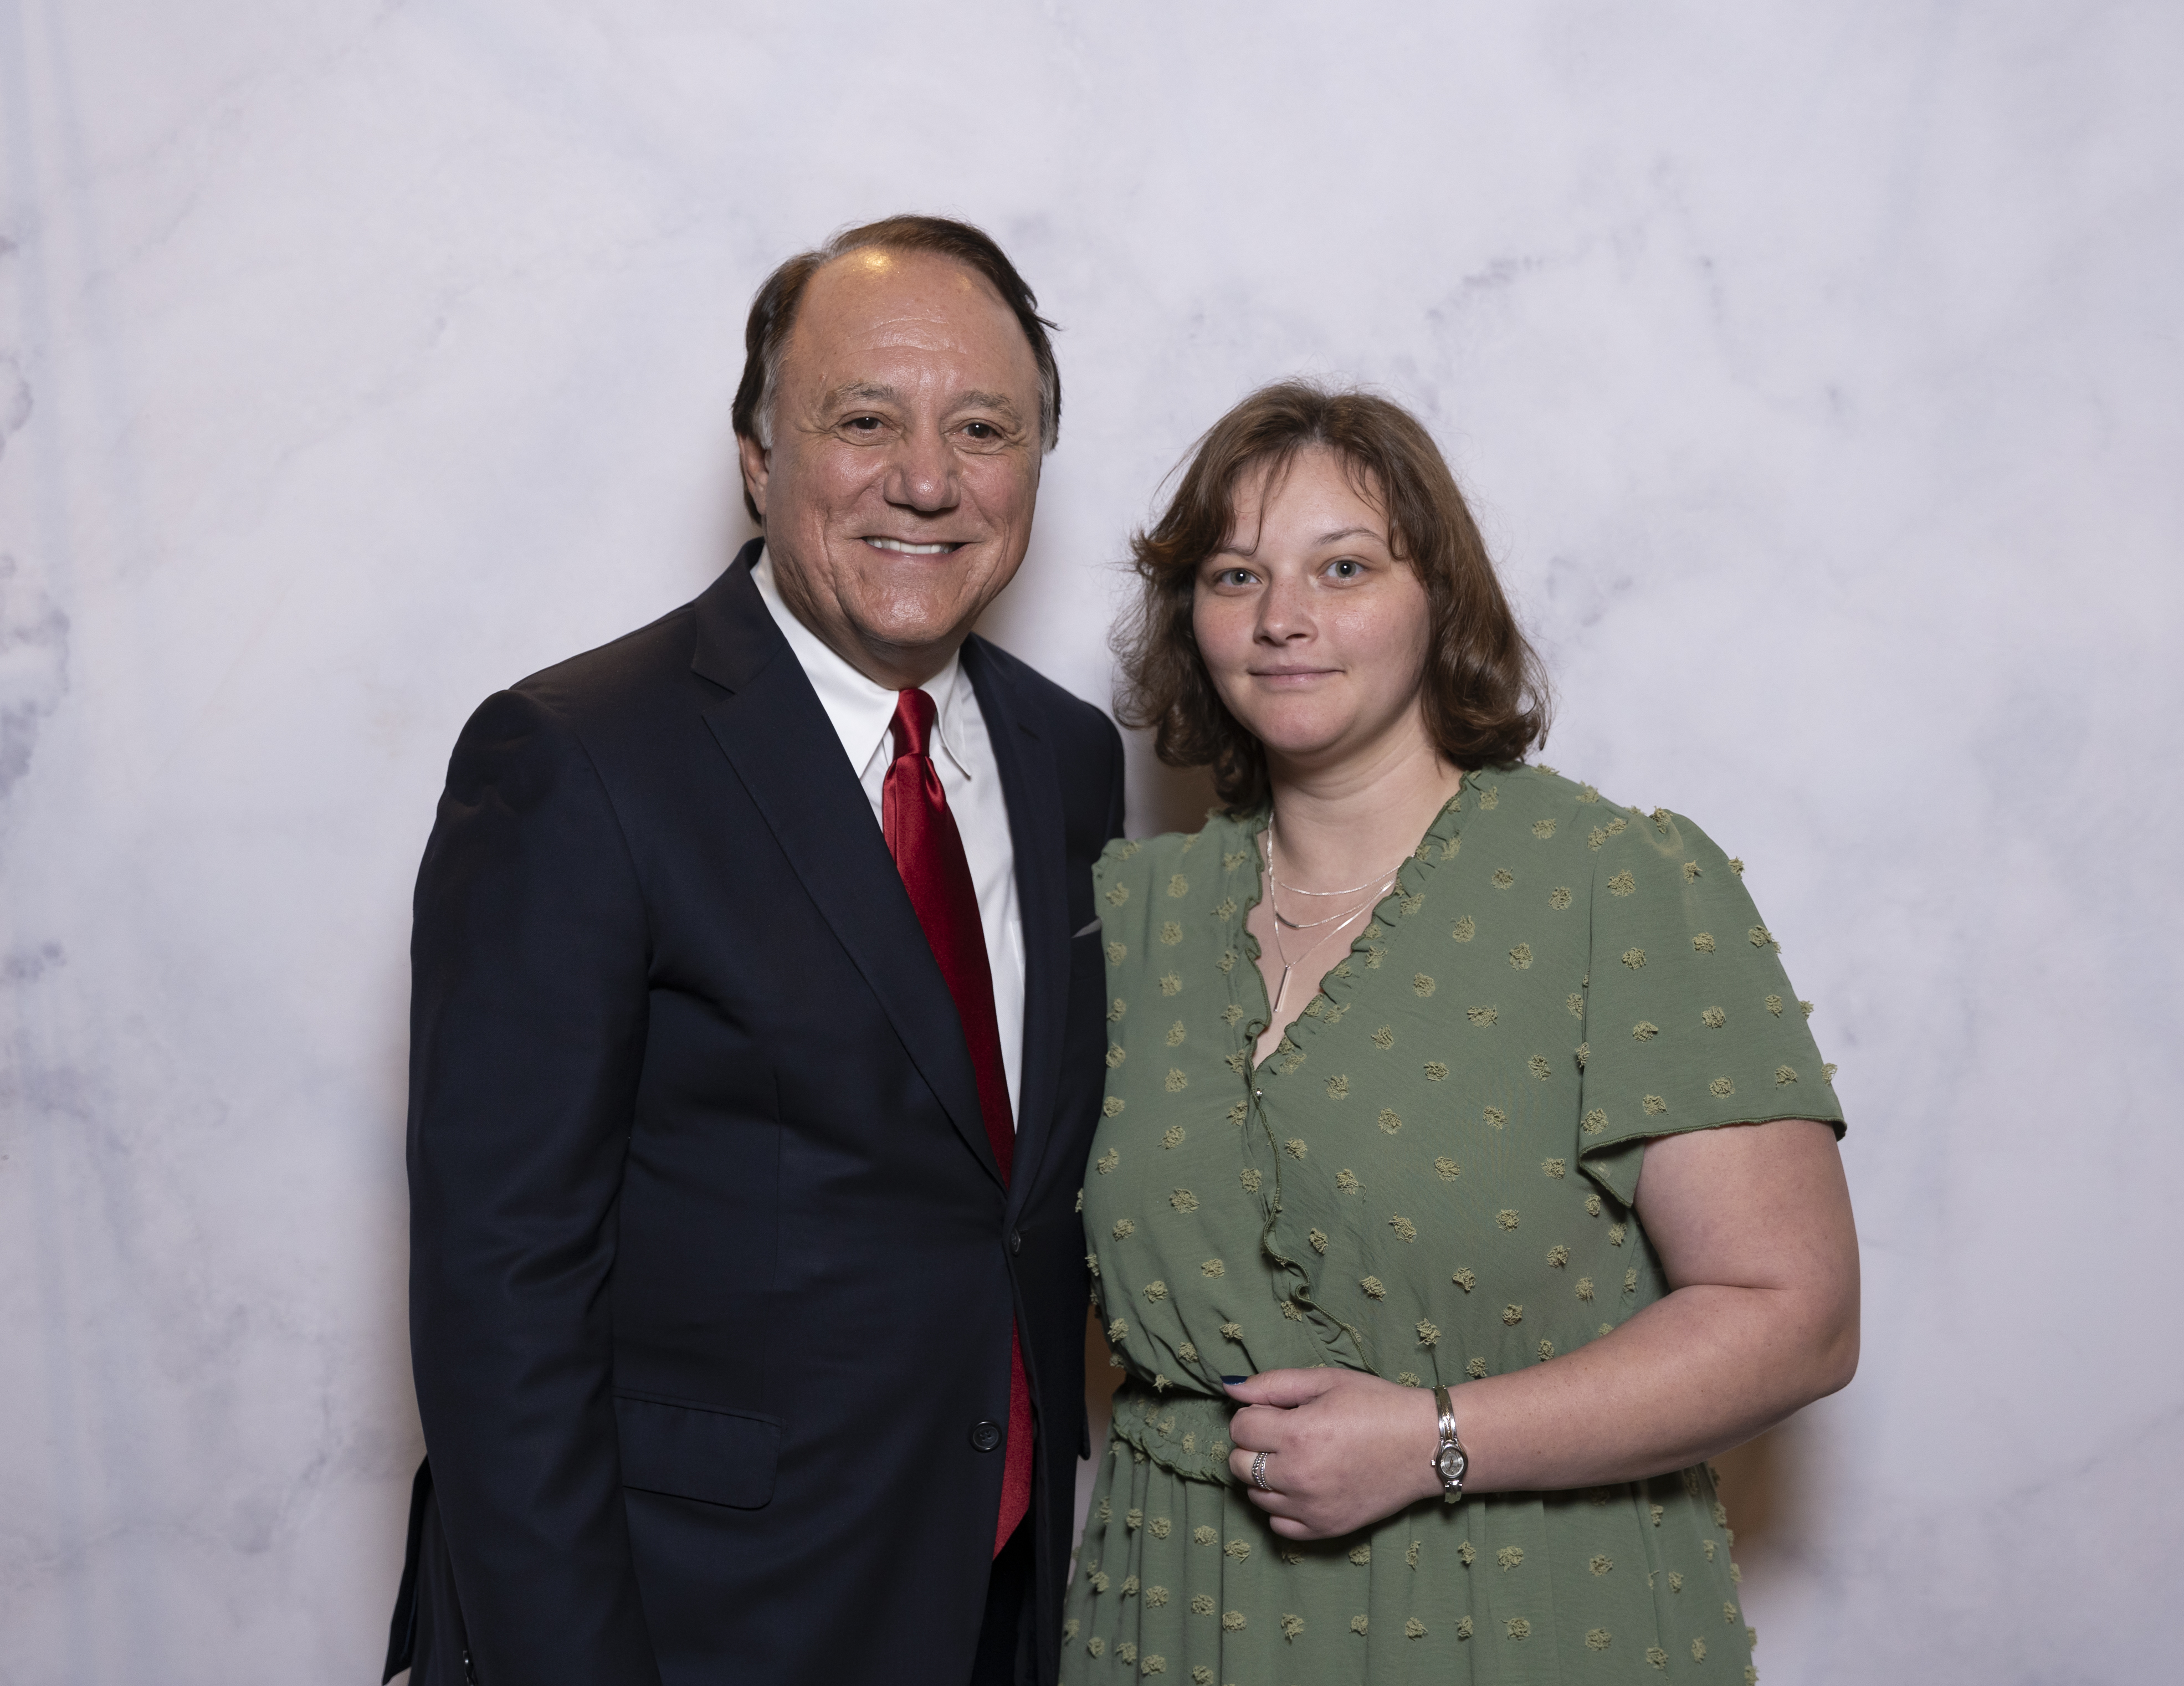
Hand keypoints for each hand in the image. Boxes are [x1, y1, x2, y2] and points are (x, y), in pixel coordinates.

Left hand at [1224, 1369, 1443, 1539]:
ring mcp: (1312, 1508)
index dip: (1253, 1415)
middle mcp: (1299, 1476)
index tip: (1276, 1413)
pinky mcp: (1326, 1529)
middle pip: (1239, 1465)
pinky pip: (1278, 1526)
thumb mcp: (1327, 1381)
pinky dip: (1282, 1507)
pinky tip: (1303, 1486)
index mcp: (1298, 1434)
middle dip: (1253, 1446)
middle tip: (1283, 1435)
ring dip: (1266, 1477)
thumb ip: (1273, 1384)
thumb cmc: (1378, 1405)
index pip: (1239, 1428)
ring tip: (1298, 1459)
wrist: (1425, 1446)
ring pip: (1255, 1497)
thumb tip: (1230, 1387)